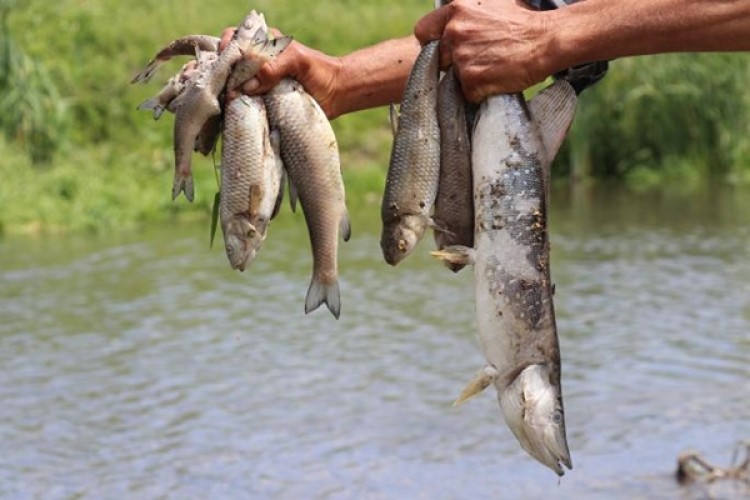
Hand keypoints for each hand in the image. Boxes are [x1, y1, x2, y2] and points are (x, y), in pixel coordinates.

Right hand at [219, 28, 342, 117]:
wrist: (336, 94)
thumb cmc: (320, 71)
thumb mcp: (298, 61)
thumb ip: (274, 67)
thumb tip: (248, 85)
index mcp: (264, 45)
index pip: (235, 40)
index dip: (226, 50)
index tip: (225, 64)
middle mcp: (257, 63)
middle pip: (227, 64)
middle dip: (220, 74)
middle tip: (221, 87)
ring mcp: (257, 84)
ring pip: (231, 85)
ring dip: (225, 93)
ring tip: (222, 101)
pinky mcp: (261, 103)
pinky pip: (242, 104)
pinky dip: (234, 108)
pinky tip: (228, 113)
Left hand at [414, 0, 551, 101]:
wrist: (547, 39)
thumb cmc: (524, 21)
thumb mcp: (492, 2)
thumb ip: (466, 12)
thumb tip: (454, 23)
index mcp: (456, 9)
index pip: (423, 31)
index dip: (433, 43)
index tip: (445, 49)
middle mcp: (454, 32)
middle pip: (437, 58)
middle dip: (452, 62)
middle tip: (477, 60)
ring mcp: (462, 57)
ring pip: (452, 77)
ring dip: (468, 77)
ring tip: (492, 68)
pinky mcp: (471, 80)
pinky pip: (466, 94)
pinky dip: (479, 92)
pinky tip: (496, 80)